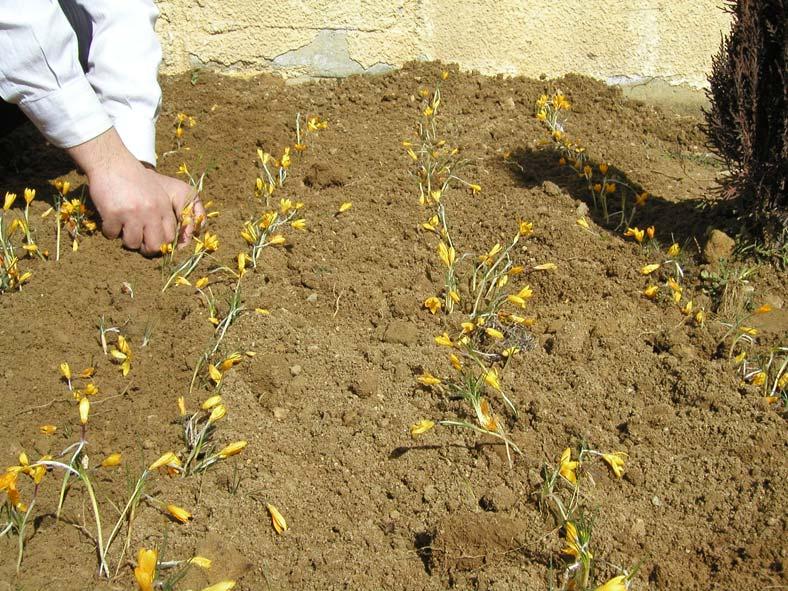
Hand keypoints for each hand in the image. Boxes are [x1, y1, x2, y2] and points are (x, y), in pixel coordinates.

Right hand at [66, 128, 202, 254]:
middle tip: (138, 243)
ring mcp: (132, 214)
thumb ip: (161, 213)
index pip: (169, 237)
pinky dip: (109, 230)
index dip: (161, 243)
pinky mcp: (113, 214)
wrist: (112, 162)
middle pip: (154, 246)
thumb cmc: (134, 178)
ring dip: (126, 240)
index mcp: (163, 208)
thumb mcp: (157, 193)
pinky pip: (112, 234)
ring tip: (122, 229)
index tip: (152, 241)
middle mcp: (150, 212)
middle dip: (146, 249)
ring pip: (132, 243)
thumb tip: (164, 240)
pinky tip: (109, 219)